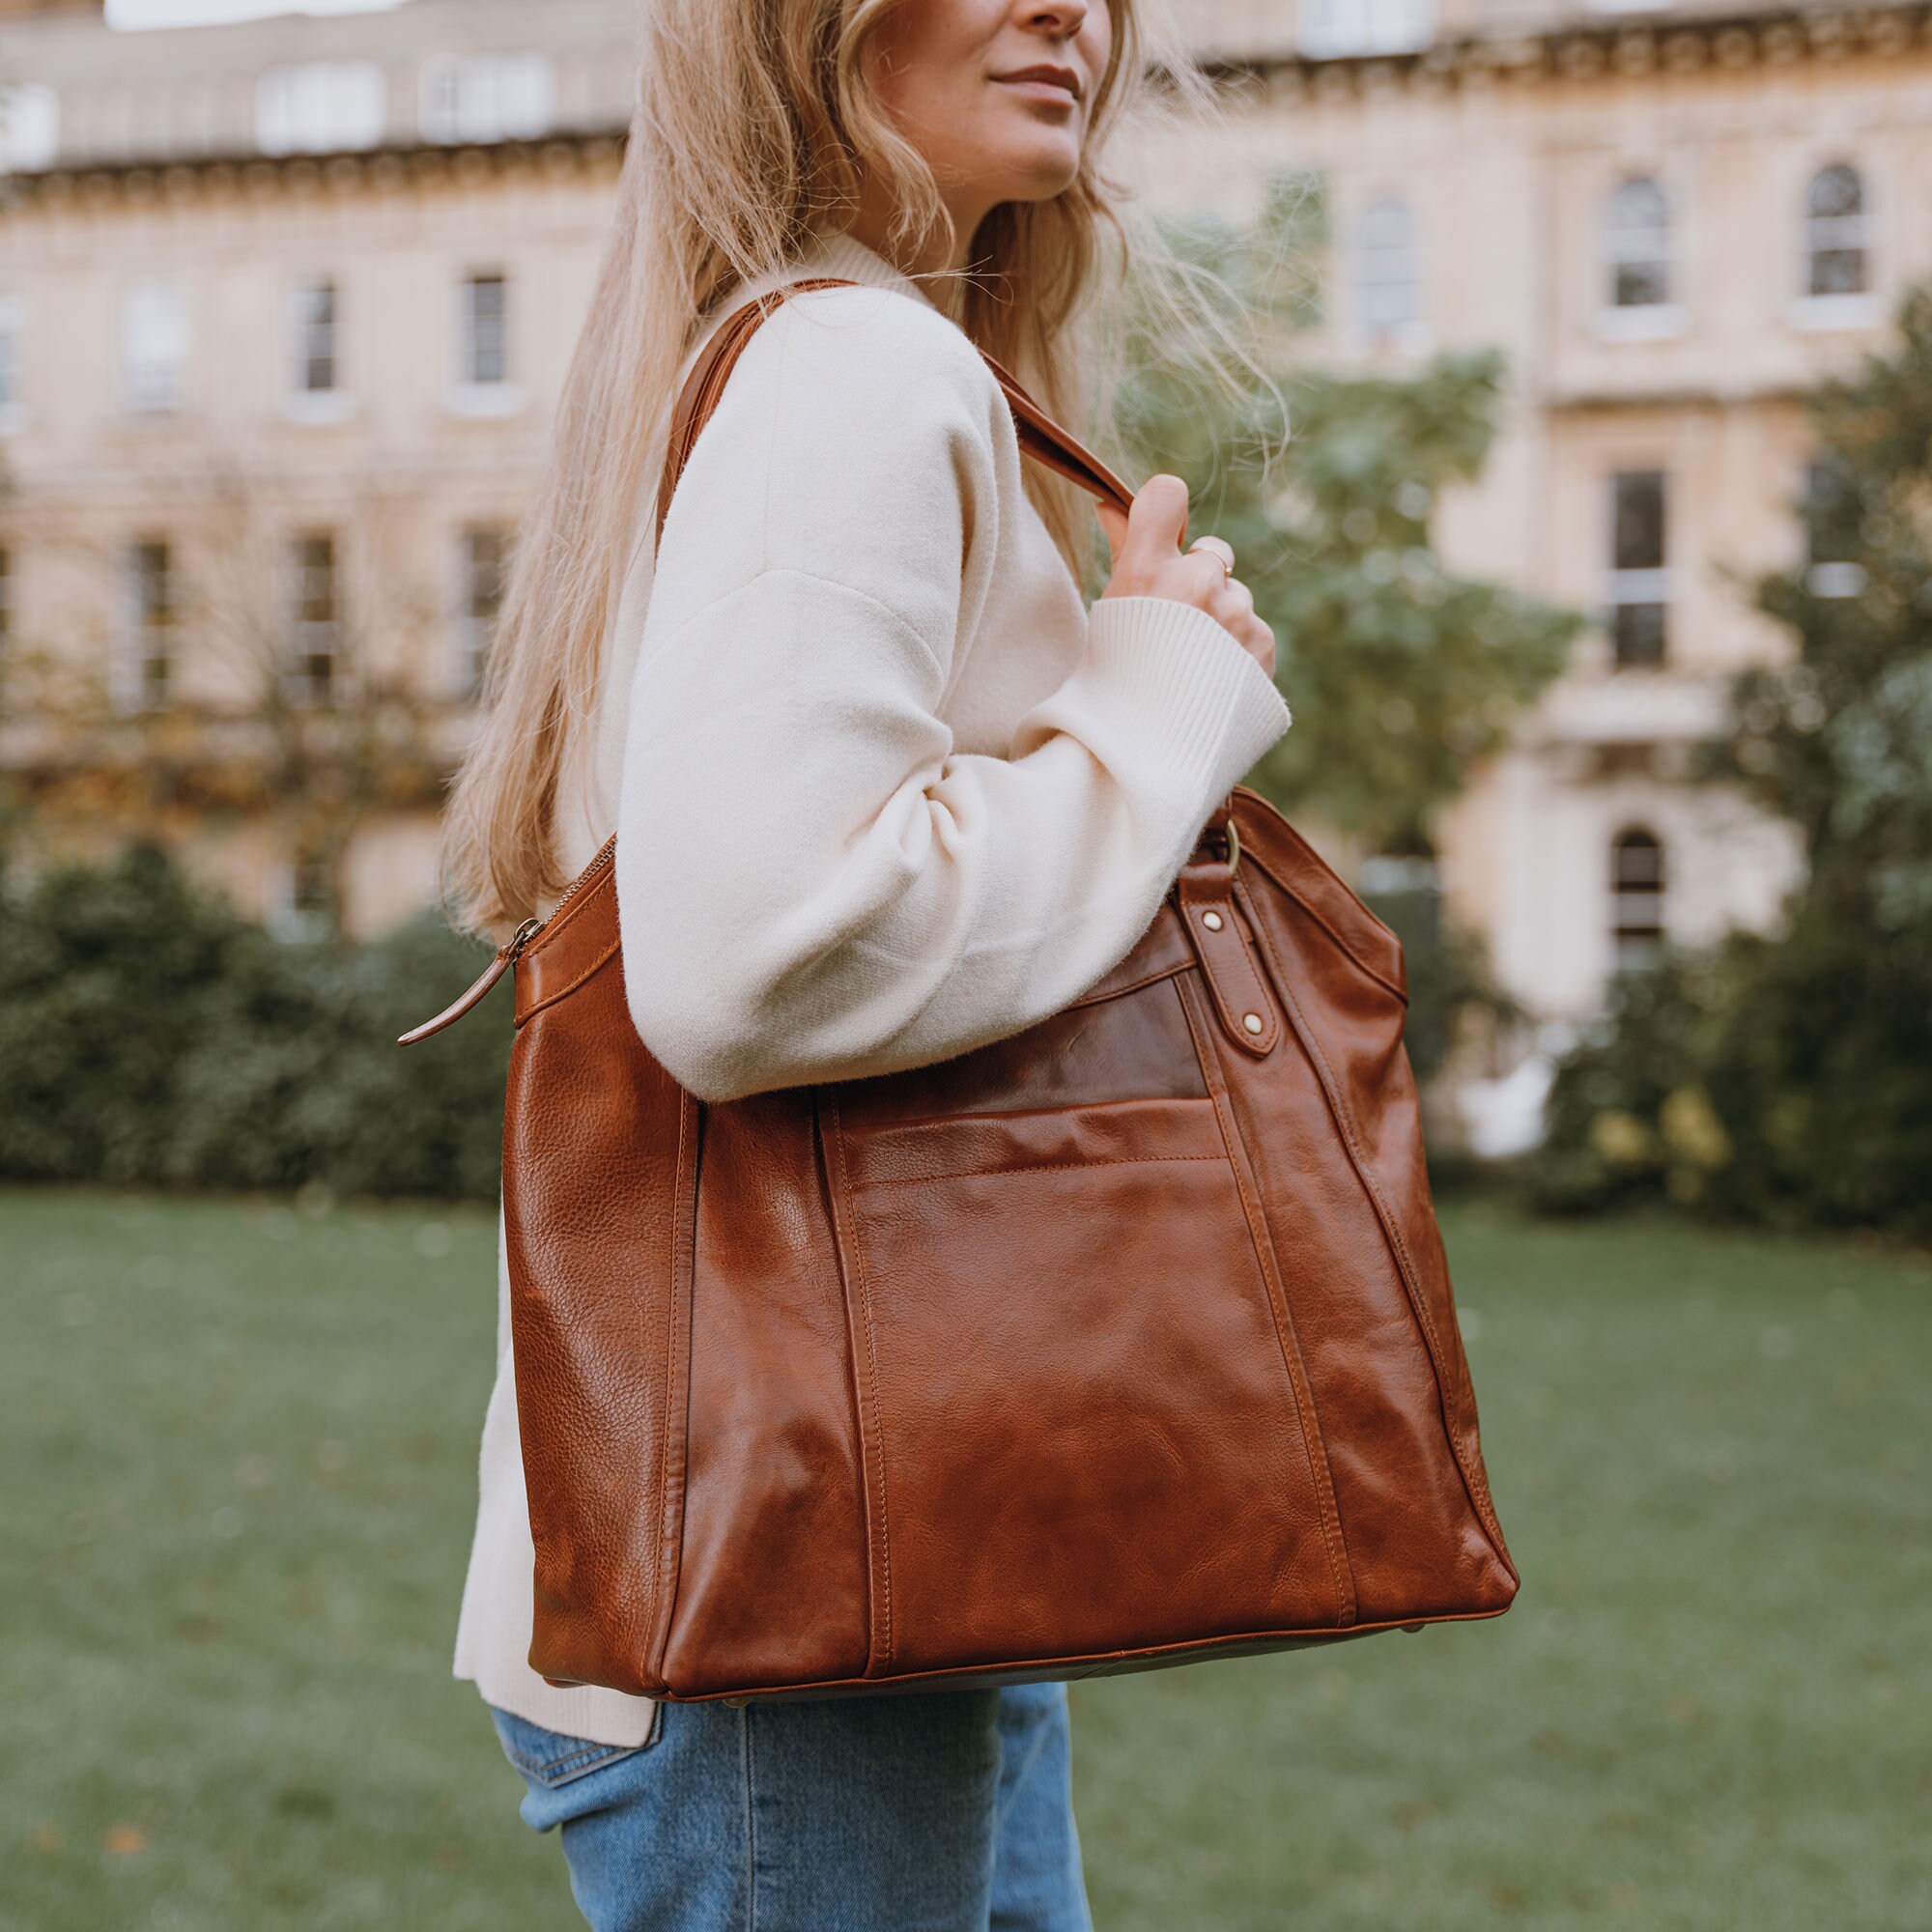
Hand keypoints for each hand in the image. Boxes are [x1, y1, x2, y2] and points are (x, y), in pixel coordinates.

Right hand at [1096, 474, 1275, 680]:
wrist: (1145, 761)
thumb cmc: (1112, 688)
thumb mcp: (1109, 615)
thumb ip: (1124, 553)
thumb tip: (1111, 505)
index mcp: (1146, 572)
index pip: (1167, 494)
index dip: (1165, 511)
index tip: (1161, 536)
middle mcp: (1196, 584)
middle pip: (1210, 552)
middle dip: (1197, 580)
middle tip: (1174, 629)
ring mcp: (1235, 615)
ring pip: (1234, 596)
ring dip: (1219, 621)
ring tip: (1192, 668)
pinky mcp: (1262, 645)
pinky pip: (1253, 630)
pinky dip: (1237, 652)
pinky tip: (1213, 684)